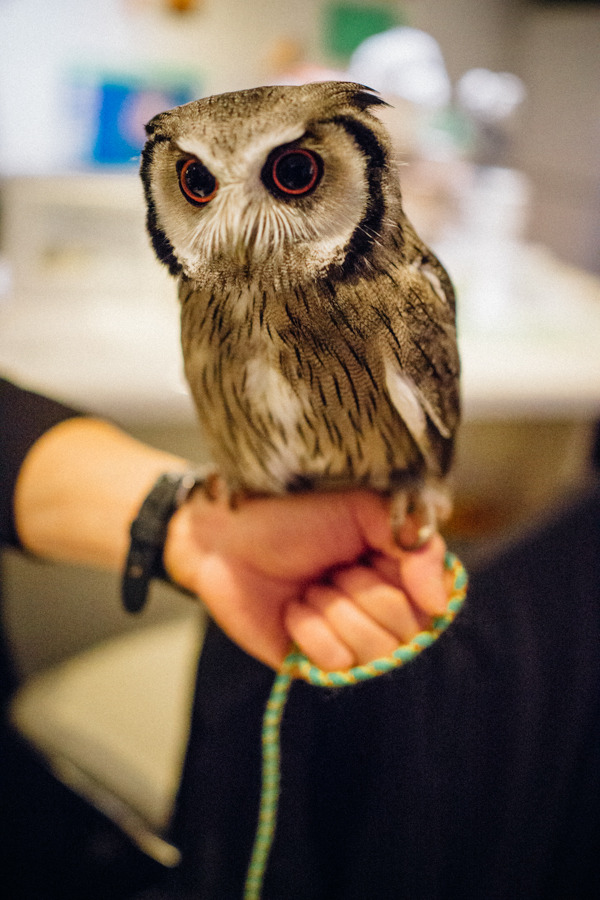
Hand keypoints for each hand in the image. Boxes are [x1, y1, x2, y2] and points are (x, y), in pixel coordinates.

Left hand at [163, 486, 450, 670]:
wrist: (228, 535)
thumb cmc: (294, 516)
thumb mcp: (364, 510)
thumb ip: (415, 544)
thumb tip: (440, 602)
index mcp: (399, 574)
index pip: (436, 603)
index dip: (409, 585)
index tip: (374, 559)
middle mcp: (381, 612)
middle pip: (407, 632)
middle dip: (364, 593)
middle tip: (333, 568)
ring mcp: (349, 642)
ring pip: (376, 653)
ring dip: (336, 611)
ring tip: (311, 586)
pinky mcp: (315, 665)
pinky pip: (338, 665)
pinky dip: (312, 631)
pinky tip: (293, 609)